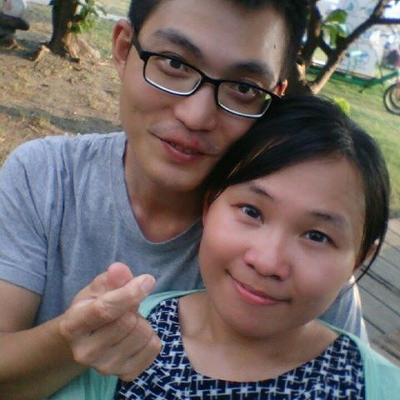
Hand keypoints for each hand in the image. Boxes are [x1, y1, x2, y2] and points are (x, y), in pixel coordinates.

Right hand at [59, 263, 160, 380]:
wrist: (89, 338)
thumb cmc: (94, 306)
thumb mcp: (98, 288)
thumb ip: (111, 279)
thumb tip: (119, 269)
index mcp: (72, 326)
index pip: (105, 310)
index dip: (129, 292)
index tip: (147, 280)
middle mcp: (84, 353)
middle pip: (128, 321)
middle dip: (133, 307)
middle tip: (125, 308)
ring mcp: (104, 368)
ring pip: (143, 333)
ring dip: (142, 321)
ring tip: (129, 321)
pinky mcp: (124, 374)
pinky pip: (154, 348)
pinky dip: (151, 336)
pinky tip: (136, 335)